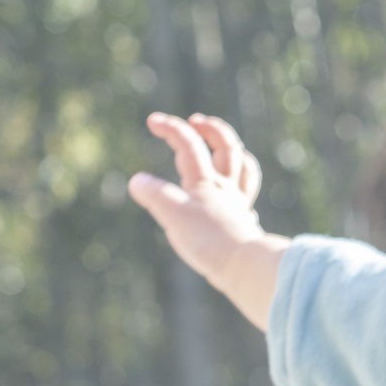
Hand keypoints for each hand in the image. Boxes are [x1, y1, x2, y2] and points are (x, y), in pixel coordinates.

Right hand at [129, 113, 281, 304]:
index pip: (189, 145)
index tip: (153, 120)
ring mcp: (238, 204)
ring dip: (234, 152)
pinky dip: (243, 185)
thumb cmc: (210, 241)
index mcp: (206, 182)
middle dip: (212, 130)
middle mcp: (226, 188)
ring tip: (227, 147)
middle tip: (197, 121)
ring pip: (243, 168)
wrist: (245, 266)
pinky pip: (248, 195)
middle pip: (226, 147)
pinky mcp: (243, 223)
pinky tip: (239, 193)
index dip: (172, 128)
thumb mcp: (174, 217)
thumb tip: (137, 180)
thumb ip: (155, 196)